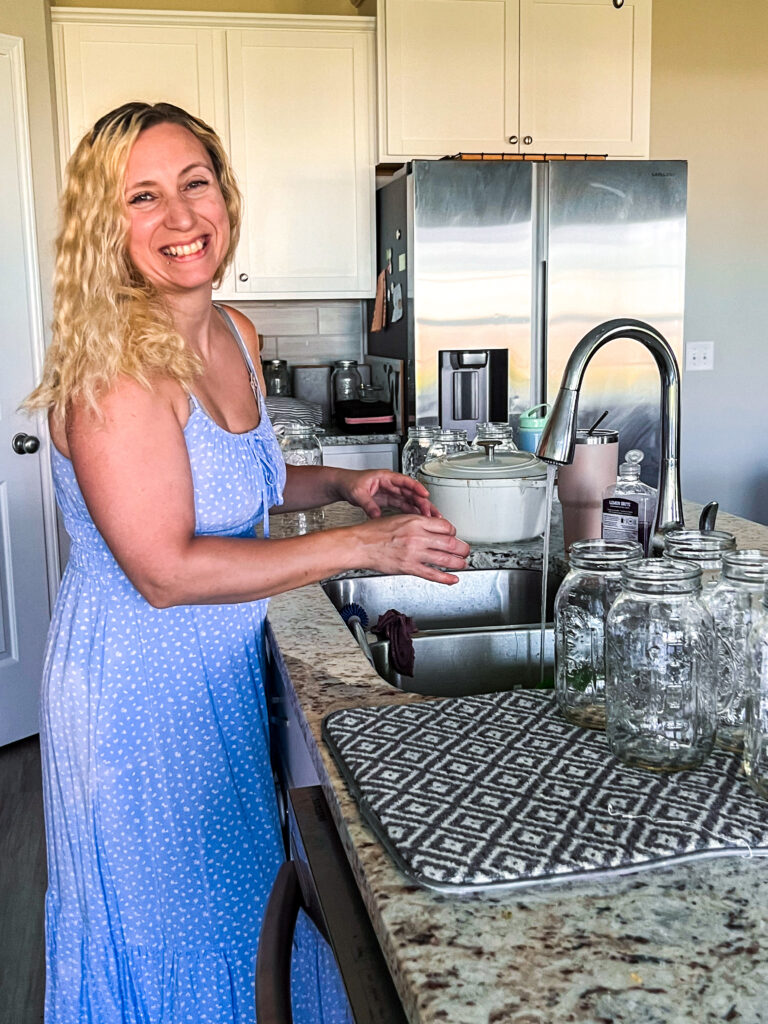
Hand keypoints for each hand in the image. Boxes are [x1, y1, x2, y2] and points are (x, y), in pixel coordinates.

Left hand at [337, 468, 439, 518]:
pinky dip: (412, 513)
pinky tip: (418, 520)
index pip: (405, 481)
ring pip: (410, 500)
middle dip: (423, 502)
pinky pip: (404, 506)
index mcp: (385, 477)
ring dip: (420, 509)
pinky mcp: (389, 500)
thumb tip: (376, 515)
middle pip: (412, 492)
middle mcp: (391, 484)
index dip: (416, 488)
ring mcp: (391, 492)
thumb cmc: (349, 482)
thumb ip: (368, 504)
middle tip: (432, 512)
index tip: (425, 494)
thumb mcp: (357, 493)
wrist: (342, 485)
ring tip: (431, 518)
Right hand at [354, 514, 469, 584]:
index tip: (454, 535)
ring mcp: (414, 553)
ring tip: (463, 563)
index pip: (445, 526)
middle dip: (462, 548)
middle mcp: (418, 537)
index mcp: (416, 522)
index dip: (453, 532)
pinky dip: (446, 578)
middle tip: (465, 550)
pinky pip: (432, 574)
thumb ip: (417, 523)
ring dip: (458, 562)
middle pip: (450, 542)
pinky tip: (452, 579)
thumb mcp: (399, 518)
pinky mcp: (409, 567)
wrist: (360, 544)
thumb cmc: (374, 532)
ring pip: (445, 559)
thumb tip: (432, 527)